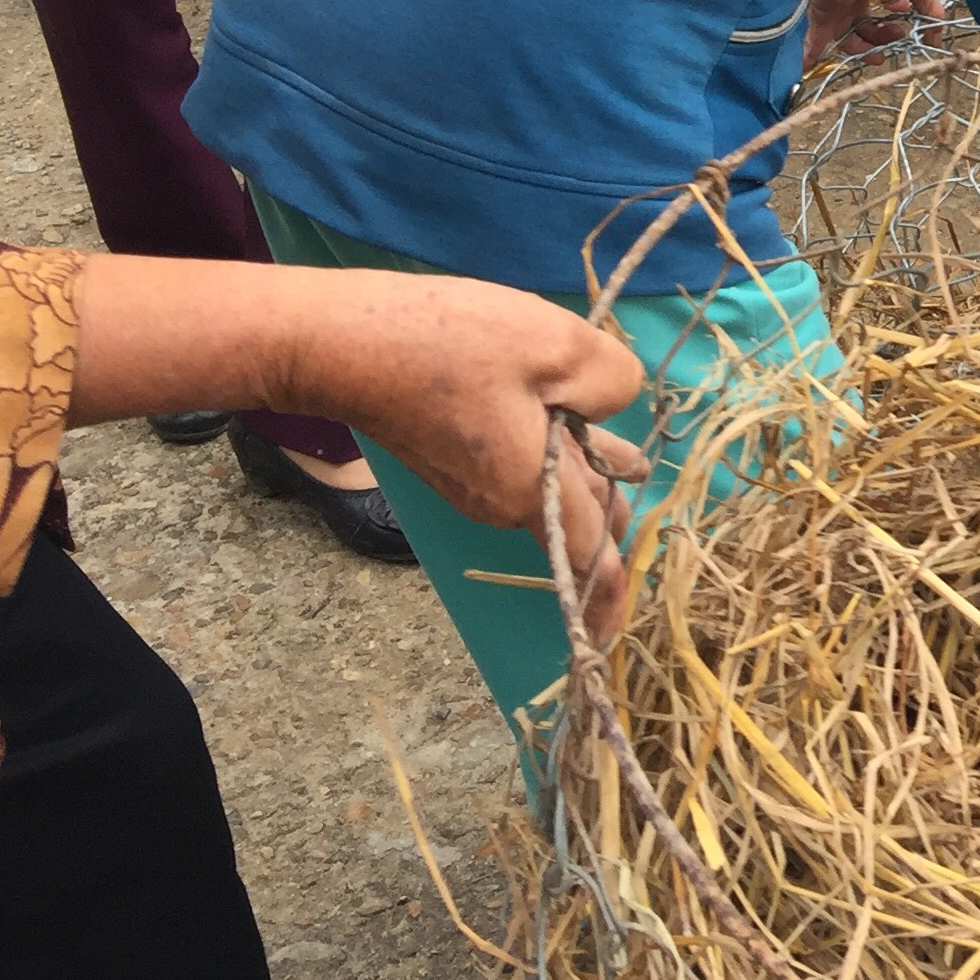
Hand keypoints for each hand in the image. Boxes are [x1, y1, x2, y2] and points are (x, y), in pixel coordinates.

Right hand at [279, 274, 652, 644]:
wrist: (338, 344)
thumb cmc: (449, 344)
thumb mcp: (558, 345)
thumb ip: (611, 383)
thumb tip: (606, 408)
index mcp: (531, 490)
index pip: (587, 554)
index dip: (610, 592)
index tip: (617, 634)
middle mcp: (498, 503)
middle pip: (575, 515)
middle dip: (611, 501)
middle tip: (641, 468)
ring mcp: (468, 485)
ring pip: (548, 486)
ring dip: (582, 464)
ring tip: (617, 441)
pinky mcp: (447, 461)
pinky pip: (517, 466)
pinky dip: (546, 446)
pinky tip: (557, 407)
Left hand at [801, 0, 940, 63]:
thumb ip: (931, 13)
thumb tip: (937, 39)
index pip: (887, 6)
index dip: (896, 19)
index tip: (905, 27)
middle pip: (868, 26)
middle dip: (881, 40)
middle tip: (893, 43)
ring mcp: (840, 6)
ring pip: (849, 36)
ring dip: (861, 51)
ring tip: (877, 56)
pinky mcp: (823, 14)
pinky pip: (817, 38)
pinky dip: (813, 53)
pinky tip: (814, 66)